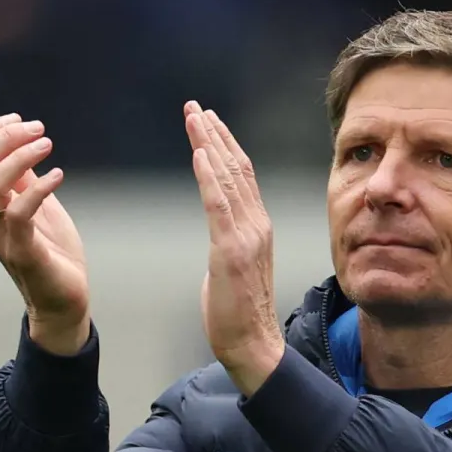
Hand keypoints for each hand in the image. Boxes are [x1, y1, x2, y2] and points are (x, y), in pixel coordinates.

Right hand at [0, 114, 89, 354]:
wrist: (63, 300)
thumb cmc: (52, 252)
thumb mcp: (38, 206)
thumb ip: (25, 180)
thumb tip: (22, 145)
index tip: (20, 121)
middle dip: (6, 138)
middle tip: (39, 130)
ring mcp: (1, 236)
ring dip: (19, 157)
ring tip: (47, 145)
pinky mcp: (22, 253)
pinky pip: (19, 214)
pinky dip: (39, 188)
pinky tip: (58, 176)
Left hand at [185, 102, 284, 395]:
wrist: (253, 345)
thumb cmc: (239, 314)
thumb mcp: (232, 268)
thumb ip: (228, 246)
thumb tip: (218, 240)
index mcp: (257, 228)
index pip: (242, 176)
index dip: (224, 145)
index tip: (208, 121)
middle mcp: (256, 225)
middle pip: (236, 168)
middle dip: (214, 134)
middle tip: (195, 107)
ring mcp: (246, 237)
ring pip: (227, 179)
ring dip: (208, 144)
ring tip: (193, 117)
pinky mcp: (231, 252)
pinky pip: (218, 205)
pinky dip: (208, 176)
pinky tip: (198, 153)